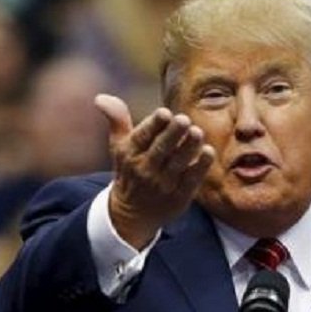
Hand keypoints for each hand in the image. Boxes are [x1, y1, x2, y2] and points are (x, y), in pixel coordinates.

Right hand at [95, 95, 215, 248]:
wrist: (132, 214)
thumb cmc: (130, 170)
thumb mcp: (119, 146)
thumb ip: (117, 119)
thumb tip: (101, 97)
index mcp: (130, 153)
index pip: (141, 137)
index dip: (153, 125)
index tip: (164, 112)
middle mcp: (145, 169)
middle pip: (161, 149)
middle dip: (173, 134)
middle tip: (184, 119)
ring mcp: (163, 184)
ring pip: (177, 163)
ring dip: (189, 147)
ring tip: (198, 132)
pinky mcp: (179, 196)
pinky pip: (191, 180)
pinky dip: (200, 166)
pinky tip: (208, 152)